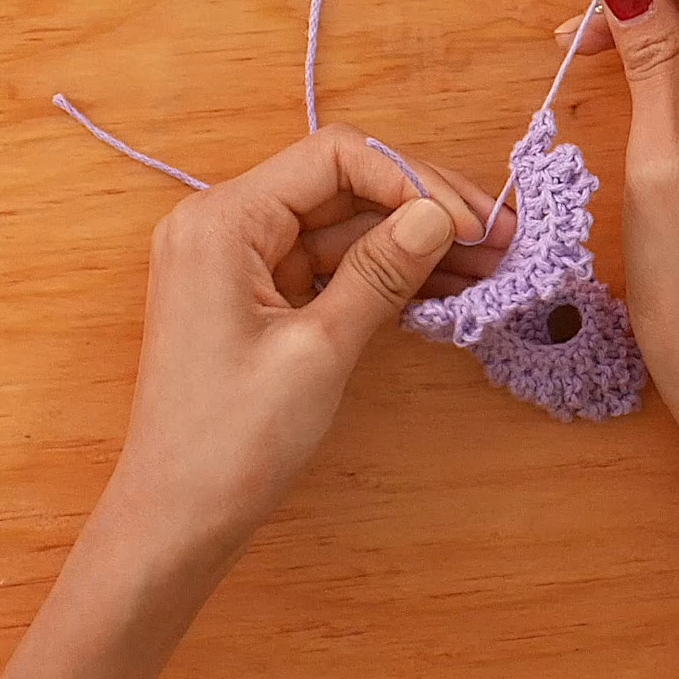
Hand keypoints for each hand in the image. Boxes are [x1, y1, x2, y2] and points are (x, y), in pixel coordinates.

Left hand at [106, 124, 514, 565]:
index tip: (470, 225)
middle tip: (502, 239)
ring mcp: (236, 263)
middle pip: (341, 187)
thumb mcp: (319, 350)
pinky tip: (445, 288)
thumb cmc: (232, 441)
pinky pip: (326, 267)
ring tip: (491, 266)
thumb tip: (438, 216)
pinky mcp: (252, 299)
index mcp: (223, 222)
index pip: (333, 158)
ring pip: (341, 229)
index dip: (411, 181)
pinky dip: (382, 275)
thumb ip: (379, 273)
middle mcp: (222, 226)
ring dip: (412, 244)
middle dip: (423, 209)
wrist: (176, 520)